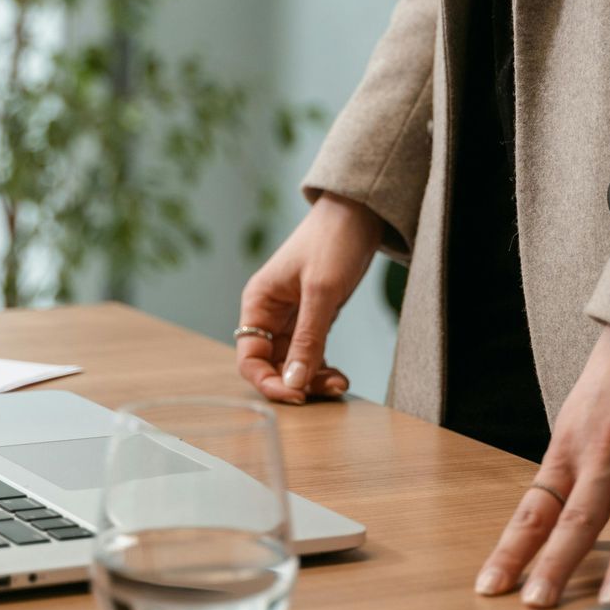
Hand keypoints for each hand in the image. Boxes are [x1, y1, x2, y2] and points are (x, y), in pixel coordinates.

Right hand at [236, 194, 381, 403]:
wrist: (360, 212)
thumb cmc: (333, 240)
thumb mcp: (321, 291)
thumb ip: (308, 339)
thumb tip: (293, 383)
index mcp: (258, 302)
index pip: (249, 357)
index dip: (268, 382)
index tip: (297, 396)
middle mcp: (269, 313)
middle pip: (271, 364)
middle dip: (295, 383)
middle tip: (327, 391)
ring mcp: (292, 317)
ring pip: (293, 363)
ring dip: (312, 379)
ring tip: (340, 384)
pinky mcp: (314, 318)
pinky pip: (311, 354)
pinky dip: (322, 368)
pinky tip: (339, 376)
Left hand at [474, 324, 609, 607]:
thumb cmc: (609, 386)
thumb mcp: (572, 424)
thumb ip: (564, 475)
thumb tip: (544, 527)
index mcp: (568, 453)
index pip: (533, 511)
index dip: (511, 550)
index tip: (491, 587)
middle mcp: (603, 460)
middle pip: (577, 520)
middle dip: (555, 564)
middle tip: (538, 604)